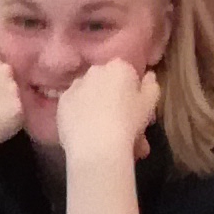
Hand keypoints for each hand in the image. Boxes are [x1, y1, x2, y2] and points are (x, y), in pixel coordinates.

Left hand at [53, 55, 159, 174]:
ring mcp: (75, 86)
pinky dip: (80, 116)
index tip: (135, 110)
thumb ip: (151, 86)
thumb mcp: (150, 104)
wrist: (97, 146)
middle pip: (107, 84)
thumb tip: (148, 76)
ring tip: (104, 133)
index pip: (128, 74)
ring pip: (90, 95)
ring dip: (96, 107)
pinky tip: (87, 133)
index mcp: (118, 67)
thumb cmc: (129, 122)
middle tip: (121, 125)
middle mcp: (95, 70)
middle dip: (114, 100)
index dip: (132, 93)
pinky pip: (75, 107)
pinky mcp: (62, 103)